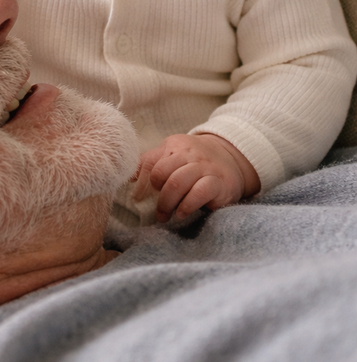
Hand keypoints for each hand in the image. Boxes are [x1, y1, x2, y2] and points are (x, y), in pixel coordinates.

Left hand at [131, 133, 259, 222]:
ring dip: (168, 203)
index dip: (142, 183)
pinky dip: (187, 206)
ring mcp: (205, 167)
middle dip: (157, 196)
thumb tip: (128, 176)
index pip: (150, 162)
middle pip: (162, 172)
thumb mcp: (174, 155)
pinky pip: (199, 193)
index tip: (139, 198)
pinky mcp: (219, 182)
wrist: (233, 159)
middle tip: (158, 211)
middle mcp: (189, 154)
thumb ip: (152, 162)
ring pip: (178, 182)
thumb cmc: (196, 161)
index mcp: (174, 146)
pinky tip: (182, 213)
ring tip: (166, 216)